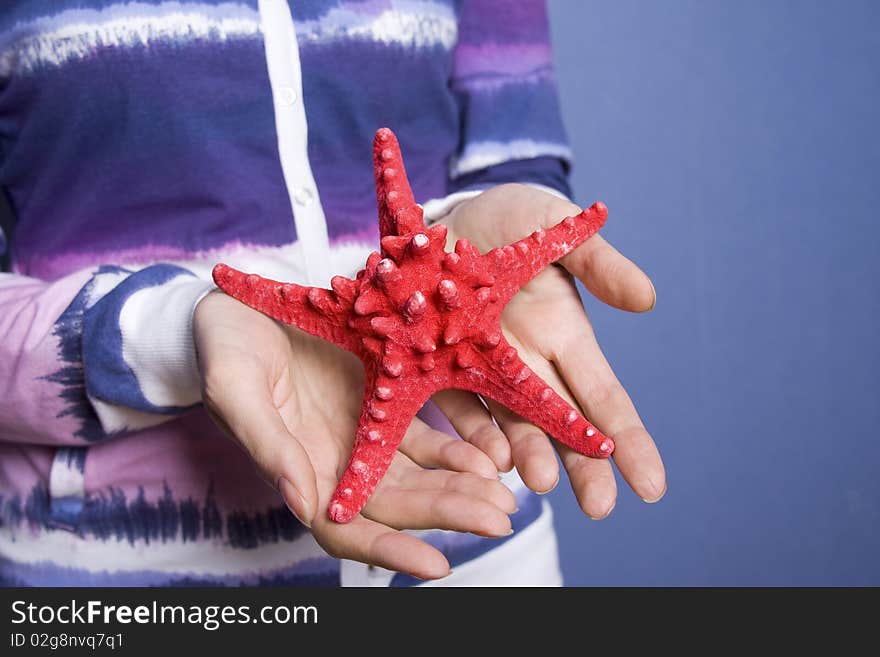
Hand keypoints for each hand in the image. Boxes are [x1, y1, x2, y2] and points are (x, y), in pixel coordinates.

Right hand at [193, 291, 515, 579]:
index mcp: (298, 470)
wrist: (242, 303)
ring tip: (505, 497)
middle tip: (499, 519)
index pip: (346, 528)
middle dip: (448, 515)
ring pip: (420, 476)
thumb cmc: (224, 346)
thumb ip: (267, 445)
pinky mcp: (383, 401)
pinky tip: (489, 454)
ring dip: (462, 489)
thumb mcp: (234, 387)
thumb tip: (302, 504)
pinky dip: (458, 447)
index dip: (389, 549)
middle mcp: (337, 464)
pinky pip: (427, 434)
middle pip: (397, 506)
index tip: (438, 564)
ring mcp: (364, 435)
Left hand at [433, 184, 665, 517]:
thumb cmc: (508, 221)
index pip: (605, 400)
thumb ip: (598, 262)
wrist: (437, 219)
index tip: (652, 487)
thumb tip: (649, 300)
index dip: (630, 442)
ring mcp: (483, 374)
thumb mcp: (554, 227)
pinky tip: (483, 458)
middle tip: (599, 507)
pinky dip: (471, 434)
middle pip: (563, 428)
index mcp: (565, 337)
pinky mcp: (437, 370)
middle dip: (584, 468)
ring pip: (512, 427)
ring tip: (539, 482)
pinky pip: (455, 408)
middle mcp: (528, 366)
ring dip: (528, 456)